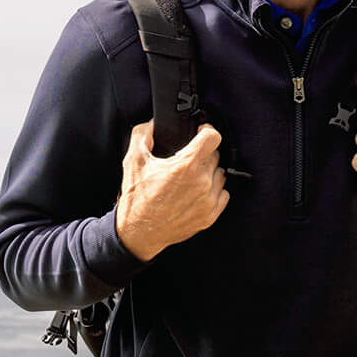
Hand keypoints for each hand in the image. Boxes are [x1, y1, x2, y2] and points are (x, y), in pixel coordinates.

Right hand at [115, 121, 228, 261]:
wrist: (139, 232)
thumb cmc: (137, 199)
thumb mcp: (133, 161)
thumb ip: (143, 135)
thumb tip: (153, 124)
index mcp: (185, 166)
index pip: (213, 137)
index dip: (206, 130)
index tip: (200, 133)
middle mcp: (201, 182)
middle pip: (215, 155)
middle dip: (202, 154)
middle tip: (186, 161)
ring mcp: (208, 200)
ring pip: (220, 174)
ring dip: (209, 173)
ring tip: (190, 179)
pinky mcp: (211, 215)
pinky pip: (223, 194)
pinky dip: (213, 191)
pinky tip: (196, 193)